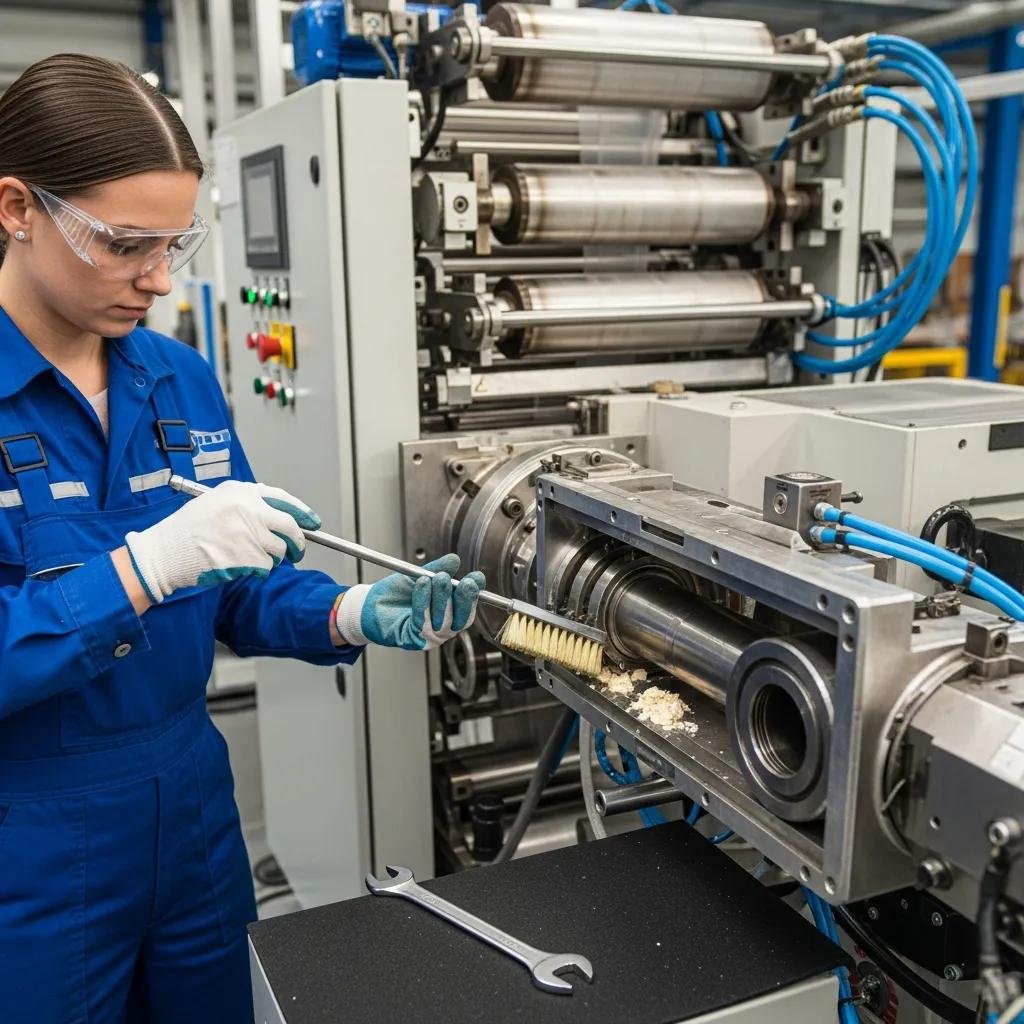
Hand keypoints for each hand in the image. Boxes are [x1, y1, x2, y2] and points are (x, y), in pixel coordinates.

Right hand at [124, 480, 320, 602]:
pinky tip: (239, 566)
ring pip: (279, 550)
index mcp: (240, 492)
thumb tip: (278, 515)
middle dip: (298, 542)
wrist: (162, 554)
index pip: (283, 500)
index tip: (313, 522)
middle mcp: (247, 509)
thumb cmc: (185, 531)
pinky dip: (258, 571)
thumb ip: (246, 504)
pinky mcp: (246, 556)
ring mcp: (247, 533)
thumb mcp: (215, 503)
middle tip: (297, 552)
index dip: (302, 513)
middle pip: (289, 527)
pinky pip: (265, 567)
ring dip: (272, 559)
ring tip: (249, 557)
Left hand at [335, 554, 484, 650]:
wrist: (369, 605)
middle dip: (464, 597)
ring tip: (431, 578)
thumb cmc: (394, 594)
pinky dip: (423, 602)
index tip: (476, 577)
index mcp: (448, 611)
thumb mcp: (418, 576)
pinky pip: (424, 623)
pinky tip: (420, 586)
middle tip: (462, 581)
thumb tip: (454, 560)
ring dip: (440, 596)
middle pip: (463, 617)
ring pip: (444, 620)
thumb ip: (436, 569)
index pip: (469, 606)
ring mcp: (430, 636)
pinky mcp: (415, 641)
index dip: (476, 593)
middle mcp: (443, 626)